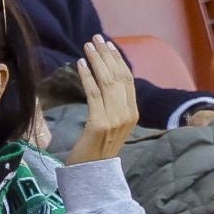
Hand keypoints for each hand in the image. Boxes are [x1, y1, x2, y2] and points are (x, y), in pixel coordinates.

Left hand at [66, 36, 138, 164]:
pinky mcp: (100, 124)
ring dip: (97, 61)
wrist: (92, 174)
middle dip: (107, 54)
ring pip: (108, 82)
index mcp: (133, 113)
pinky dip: (87, 76)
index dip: (118, 59)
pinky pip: (94, 94)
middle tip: (96, 38)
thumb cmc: (96, 149)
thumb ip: (112, 105)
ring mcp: (116, 119)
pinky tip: (80, 64)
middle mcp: (128, 114)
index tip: (107, 44)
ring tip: (87, 46)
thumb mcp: (110, 124)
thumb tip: (106, 79)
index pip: (128, 79)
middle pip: (119, 76)